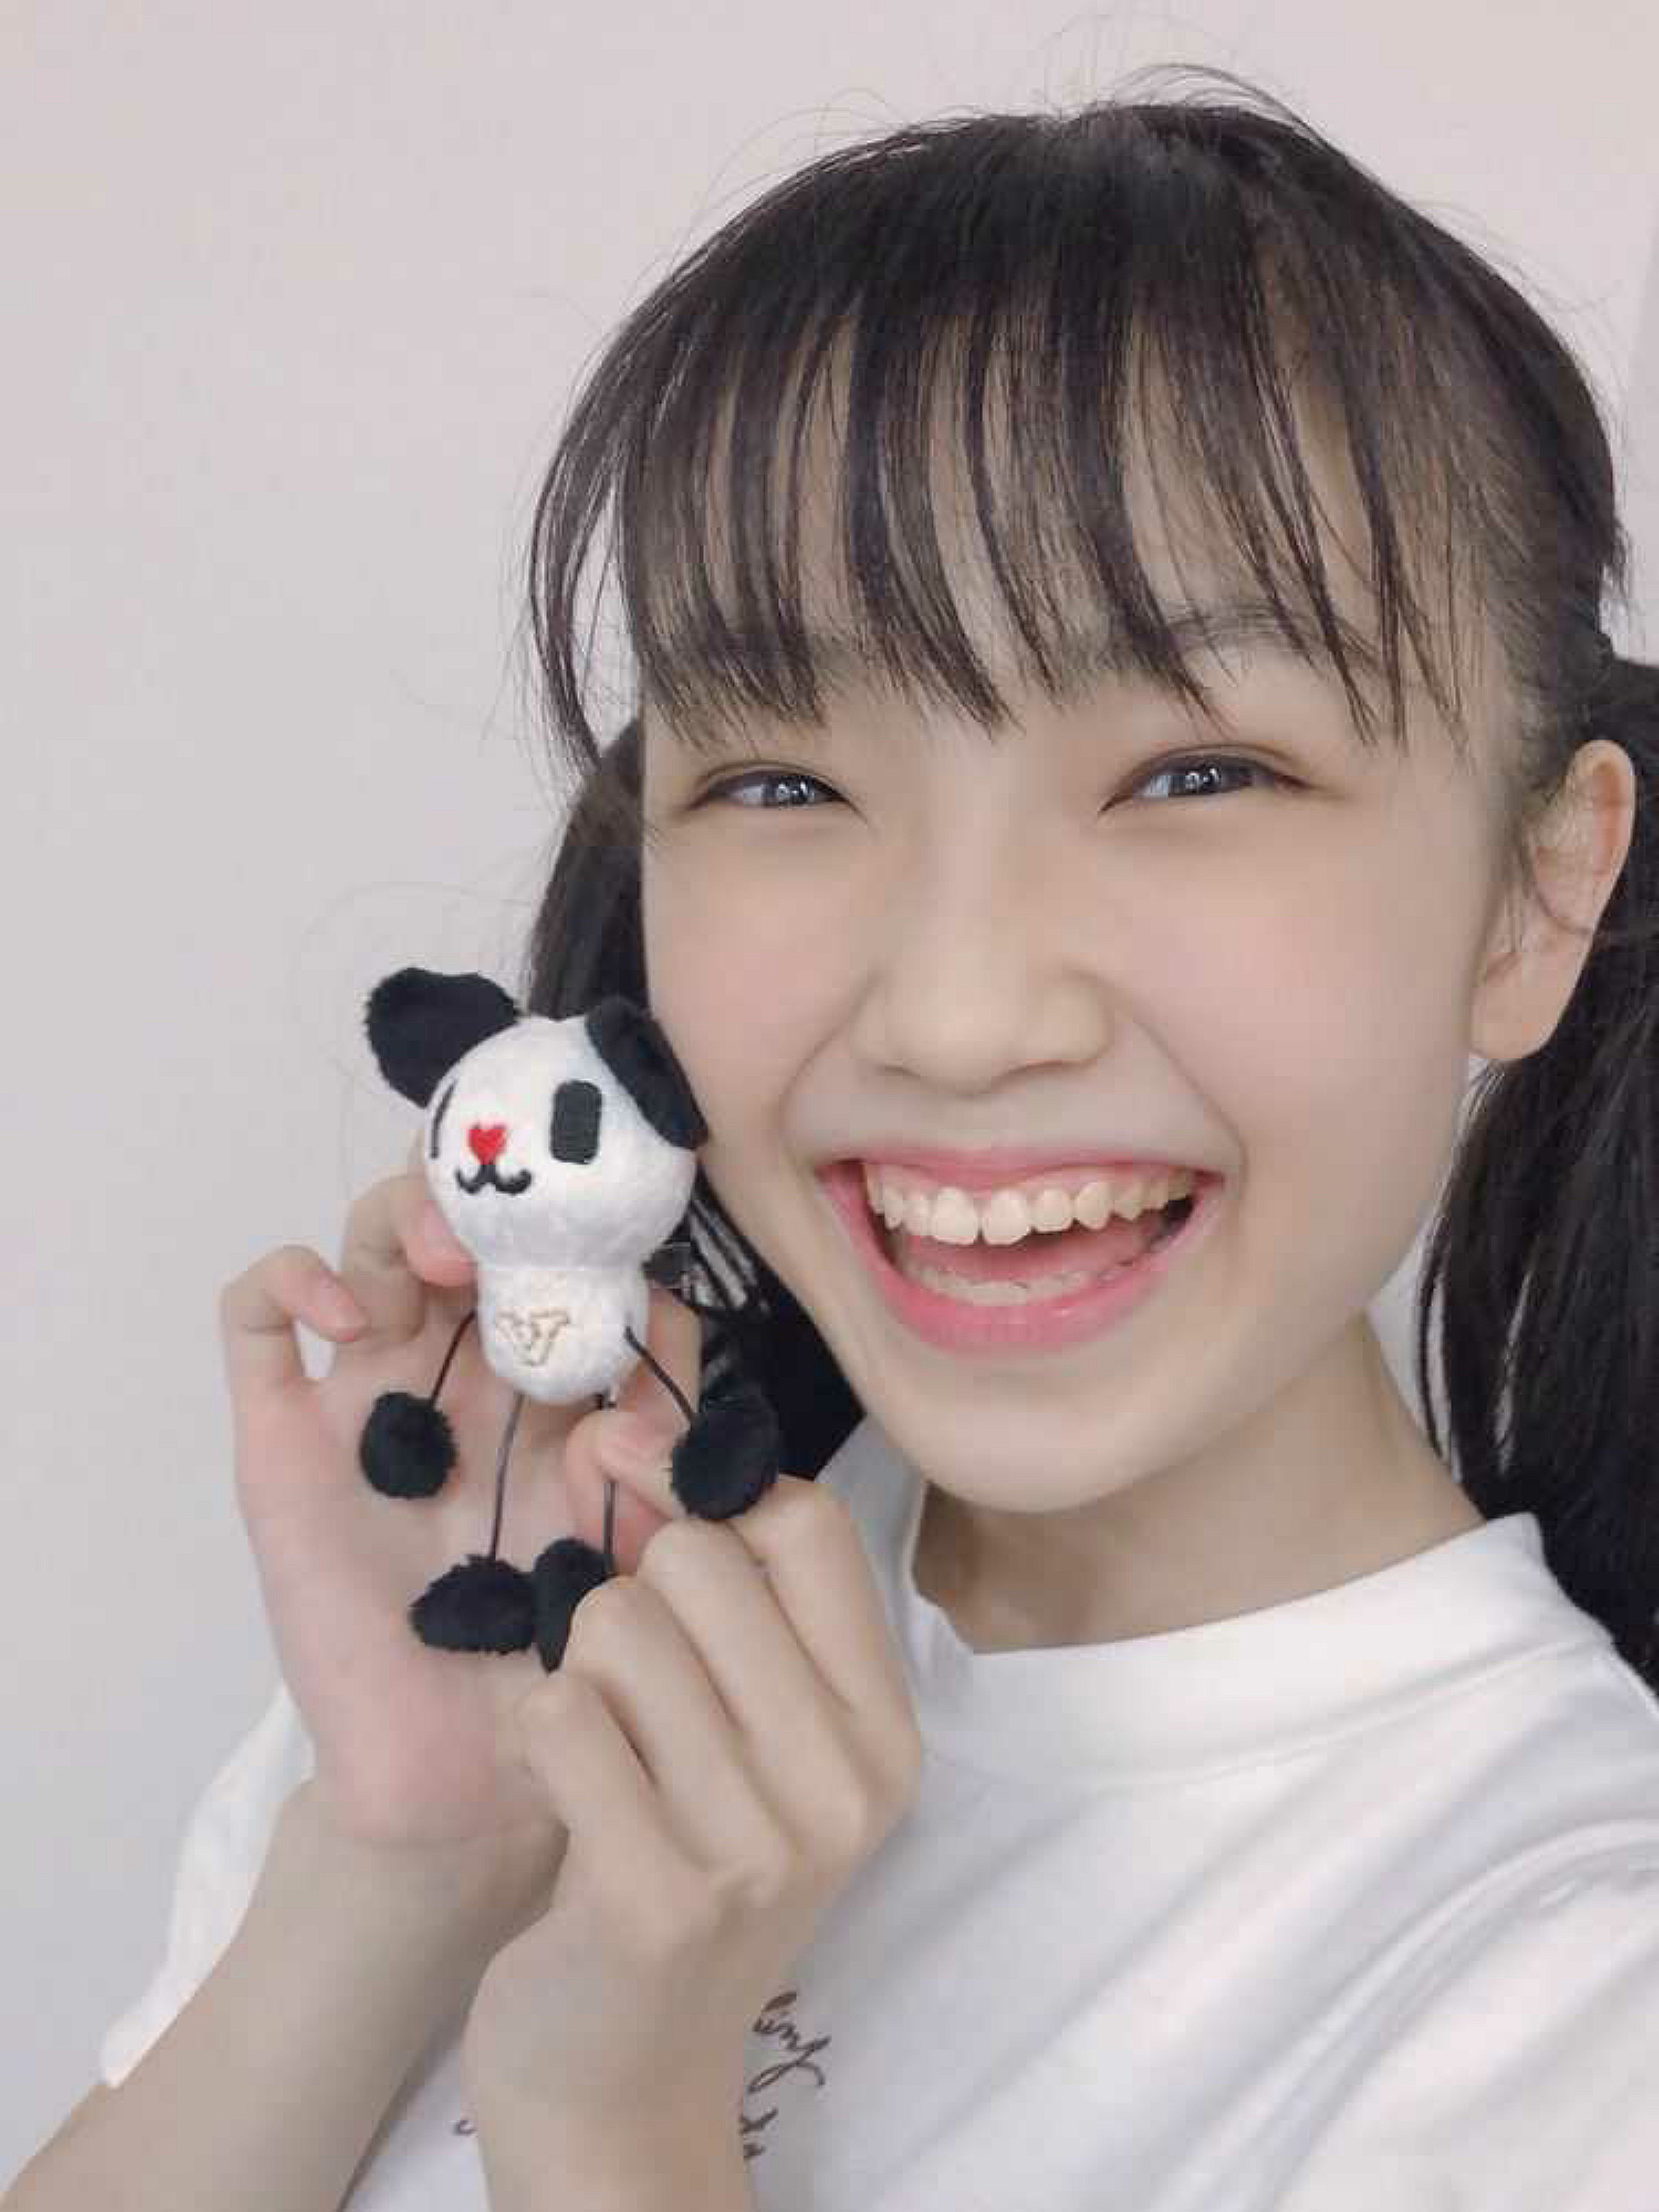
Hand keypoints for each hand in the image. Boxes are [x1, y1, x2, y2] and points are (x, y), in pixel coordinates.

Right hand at [215, 1136, 694, 1900]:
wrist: (463, 1777)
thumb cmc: (562, 1667)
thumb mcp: (640, 1569)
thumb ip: (658, 1489)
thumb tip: (637, 1414)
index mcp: (563, 1386)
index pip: (584, 1262)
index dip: (607, 1235)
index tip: (633, 1244)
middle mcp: (467, 1372)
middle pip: (469, 1219)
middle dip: (492, 1189)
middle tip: (519, 1225)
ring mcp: (369, 1397)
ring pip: (371, 1241)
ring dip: (406, 1214)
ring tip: (444, 1258)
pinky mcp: (282, 1439)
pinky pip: (255, 1322)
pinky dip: (289, 1282)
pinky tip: (343, 1316)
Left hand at [458, 1371, 924, 2128]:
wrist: (621, 2077)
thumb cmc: (671, 1859)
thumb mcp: (734, 1724)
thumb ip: (704, 1582)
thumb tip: (618, 1418)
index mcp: (881, 1728)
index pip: (805, 1520)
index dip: (703, 1487)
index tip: (636, 1499)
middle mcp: (843, 1783)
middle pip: (697, 1558)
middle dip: (626, 1599)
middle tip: (628, 1697)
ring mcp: (761, 1848)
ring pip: (615, 1626)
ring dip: (574, 1674)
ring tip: (597, 1755)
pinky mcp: (660, 1899)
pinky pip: (559, 1717)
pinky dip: (532, 1742)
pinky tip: (558, 1803)